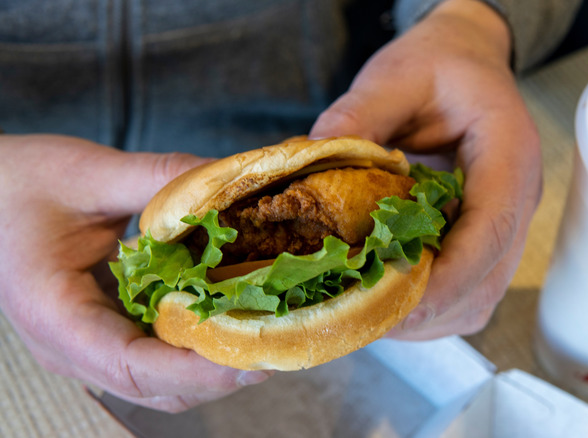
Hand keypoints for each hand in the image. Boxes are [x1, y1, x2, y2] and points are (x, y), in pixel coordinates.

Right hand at [0, 135, 271, 411]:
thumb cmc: (17, 182)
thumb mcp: (89, 171)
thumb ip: (160, 177)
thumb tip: (231, 181)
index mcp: (56, 316)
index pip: (134, 367)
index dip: (199, 370)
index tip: (254, 355)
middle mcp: (70, 347)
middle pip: (158, 388)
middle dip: (222, 373)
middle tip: (281, 342)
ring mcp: (86, 346)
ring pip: (161, 383)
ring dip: (215, 366)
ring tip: (267, 333)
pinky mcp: (104, 332)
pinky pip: (157, 358)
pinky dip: (198, 348)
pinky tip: (232, 317)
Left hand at [310, 0, 541, 338]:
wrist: (467, 62)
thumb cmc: (440, 65)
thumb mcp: (397, 75)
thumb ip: (359, 113)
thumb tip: (312, 156)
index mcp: (508, 152)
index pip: (490, 229)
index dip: (447, 276)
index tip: (395, 301)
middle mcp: (519, 196)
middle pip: (487, 278)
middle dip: (428, 308)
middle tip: (363, 314)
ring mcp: (508, 222)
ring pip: (480, 297)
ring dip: (428, 316)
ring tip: (369, 310)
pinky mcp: (489, 238)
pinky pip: (469, 291)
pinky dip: (430, 306)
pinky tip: (389, 295)